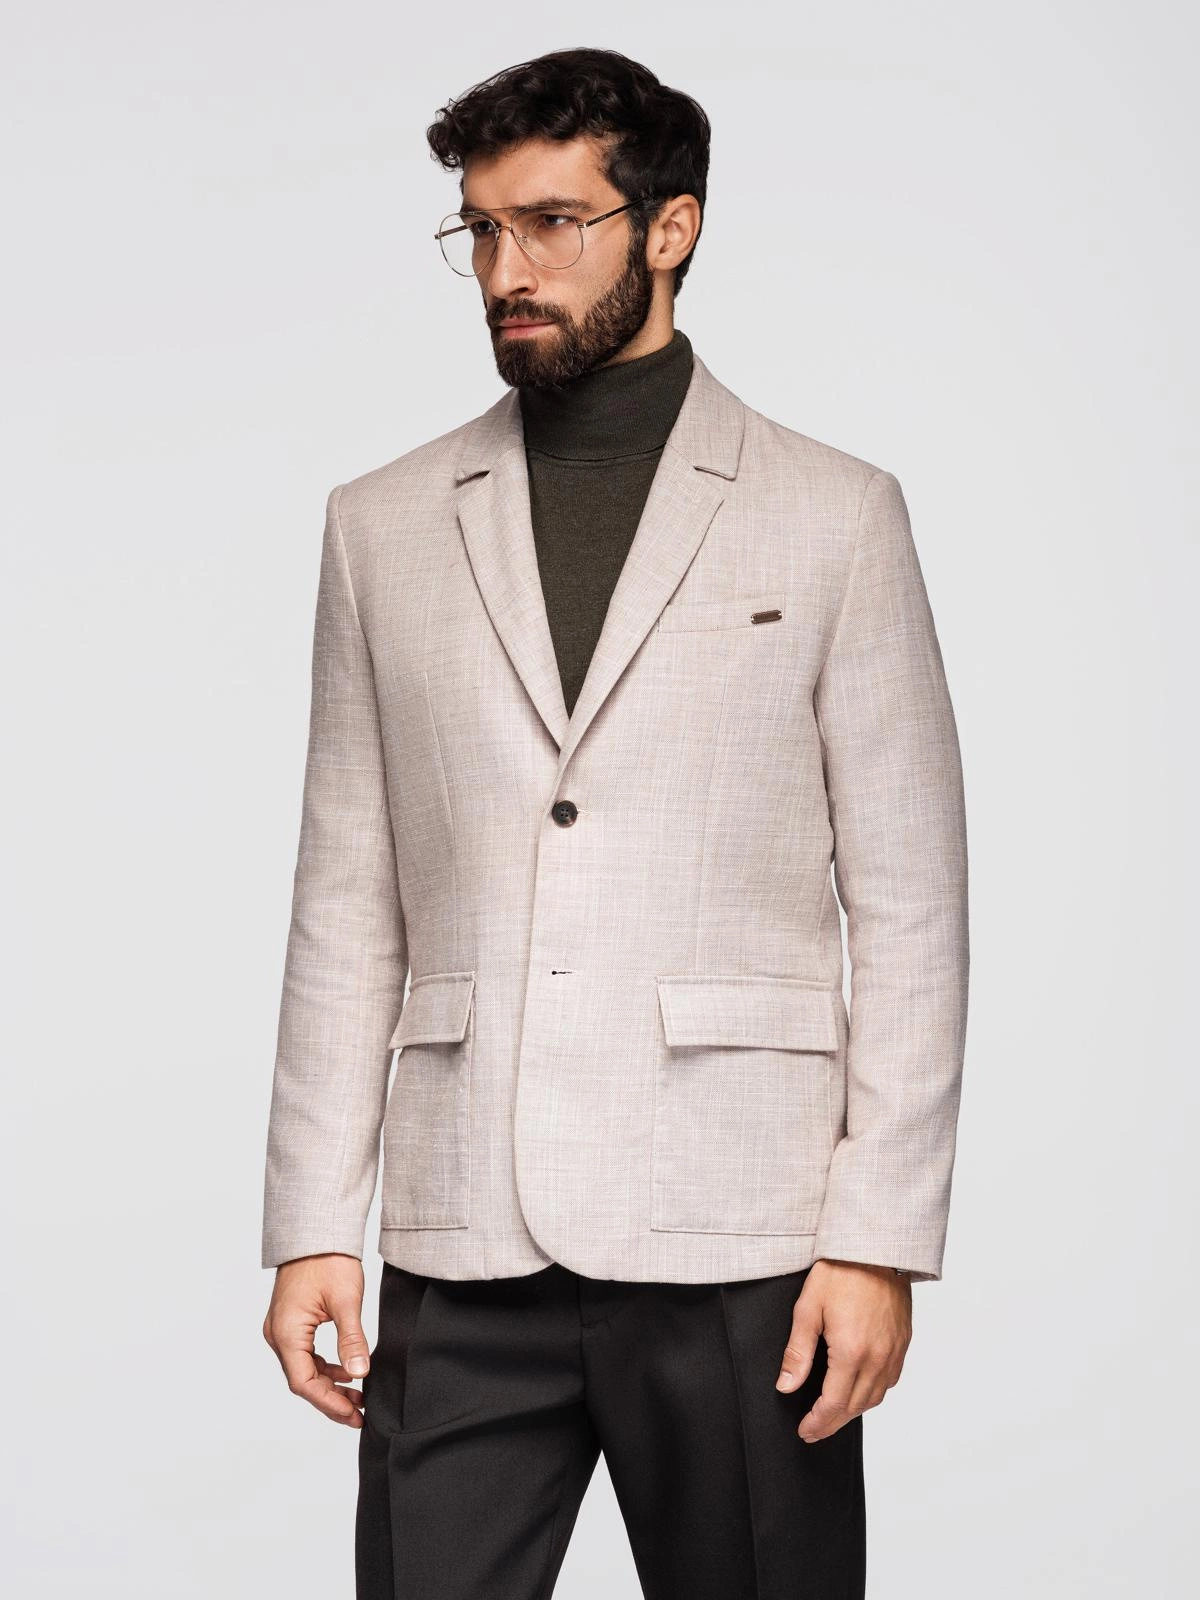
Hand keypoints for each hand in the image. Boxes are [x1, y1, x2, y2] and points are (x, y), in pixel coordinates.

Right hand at [262, 1253, 370, 1427]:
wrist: (316, 1230)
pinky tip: (346, 1372)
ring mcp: (281, 1327)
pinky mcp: (290, 1321)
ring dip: (329, 1385)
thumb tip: (360, 1374)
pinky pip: (304, 1354)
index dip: (329, 1403)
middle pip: (302, 1380)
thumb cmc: (329, 1259)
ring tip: (358, 1397)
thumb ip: (352, 1340)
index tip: (354, 1415)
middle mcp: (278, 1333)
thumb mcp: (346, 1301)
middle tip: (359, 1413)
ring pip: (303, 1369)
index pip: (304, 1383)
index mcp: (287, 1332)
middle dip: (331, 1399)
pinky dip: (324, 1367)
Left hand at [775, 1259, 911, 1441]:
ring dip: (853, 1411)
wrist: (877, 1246)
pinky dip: (873, 1393)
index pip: (834, 1403)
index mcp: (852, 1351)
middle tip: (814, 1430)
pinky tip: (859, 1390)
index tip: (805, 1431)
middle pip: (856, 1406)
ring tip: (833, 1415)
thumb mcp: (808, 1307)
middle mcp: (878, 1357)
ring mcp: (895, 1351)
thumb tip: (786, 1386)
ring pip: (875, 1397)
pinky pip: (890, 1380)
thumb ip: (797, 1352)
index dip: (818, 1422)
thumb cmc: (841, 1270)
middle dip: (833, 1423)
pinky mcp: (903, 1342)